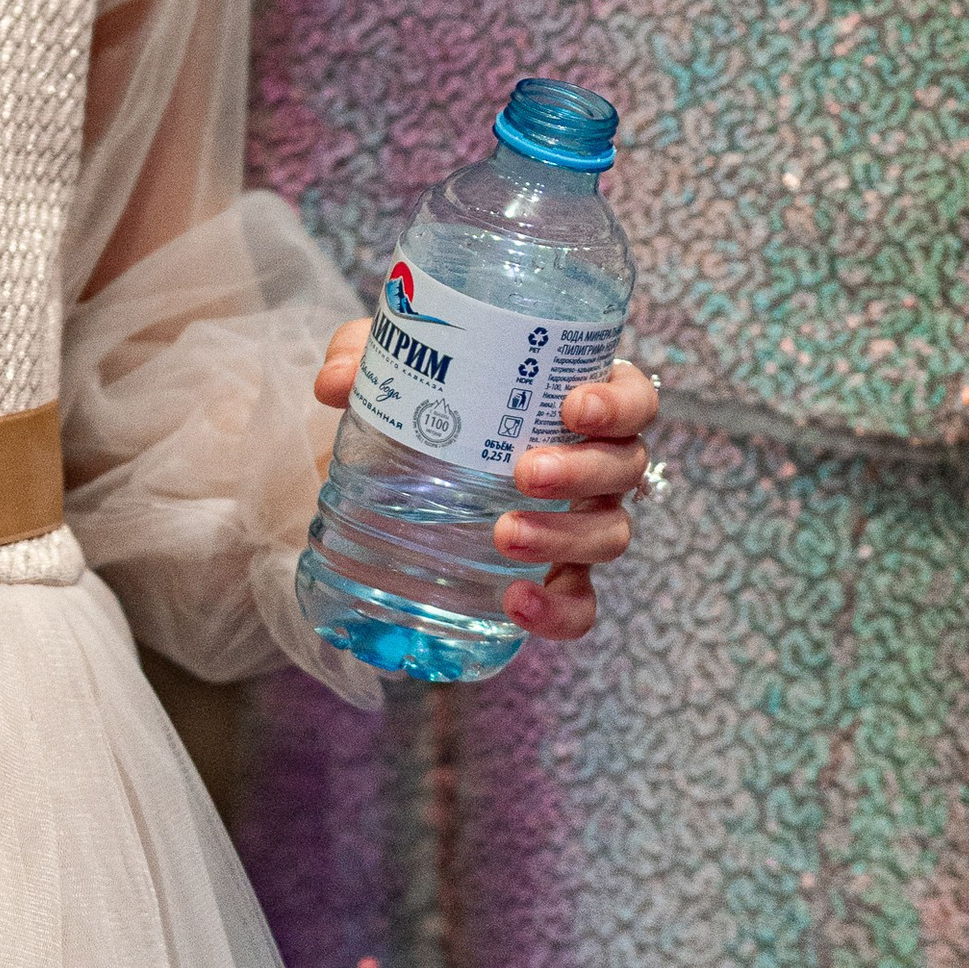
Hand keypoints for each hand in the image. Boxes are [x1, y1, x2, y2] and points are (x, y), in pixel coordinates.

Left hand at [314, 330, 660, 643]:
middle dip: (583, 470)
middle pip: (624, 467)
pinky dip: (558, 610)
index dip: (619, 401)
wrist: (404, 468)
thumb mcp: (401, 364)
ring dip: (564, 537)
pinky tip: (517, 602)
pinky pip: (580, 603)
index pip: (633, 396)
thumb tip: (334, 382)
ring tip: (505, 536)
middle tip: (526, 471)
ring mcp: (582, 522)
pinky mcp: (559, 576)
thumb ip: (368, 357)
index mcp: (576, 399)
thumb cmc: (432, 396)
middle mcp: (594, 462)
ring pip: (609, 534)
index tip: (575, 406)